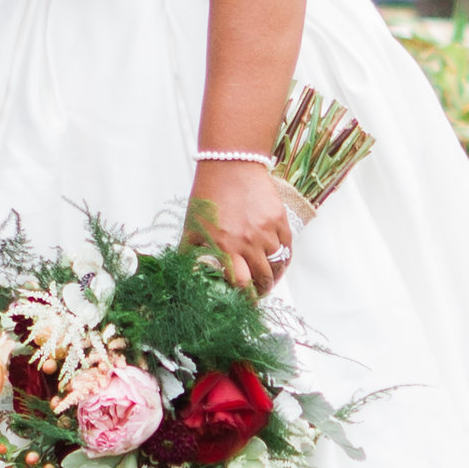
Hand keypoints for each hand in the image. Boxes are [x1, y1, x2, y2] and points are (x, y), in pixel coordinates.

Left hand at [184, 158, 294, 297]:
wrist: (230, 163)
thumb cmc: (208, 194)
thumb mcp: (192, 224)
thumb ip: (188, 250)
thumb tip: (181, 270)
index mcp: (225, 245)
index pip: (241, 284)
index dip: (246, 298)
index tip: (245, 303)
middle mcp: (248, 241)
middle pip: (263, 278)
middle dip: (262, 290)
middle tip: (259, 293)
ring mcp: (266, 230)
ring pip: (277, 264)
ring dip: (274, 274)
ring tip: (269, 278)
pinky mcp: (279, 219)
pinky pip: (287, 246)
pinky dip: (284, 257)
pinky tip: (278, 260)